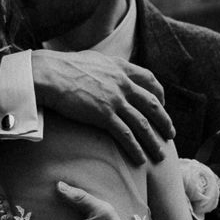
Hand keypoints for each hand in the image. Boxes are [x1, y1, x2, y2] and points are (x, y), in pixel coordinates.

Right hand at [31, 49, 174, 164]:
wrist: (49, 73)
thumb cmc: (62, 67)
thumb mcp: (91, 60)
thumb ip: (104, 68)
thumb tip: (104, 71)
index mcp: (120, 67)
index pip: (149, 79)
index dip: (159, 93)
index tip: (161, 104)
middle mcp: (122, 83)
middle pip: (152, 104)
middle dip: (164, 121)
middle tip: (170, 134)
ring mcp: (114, 99)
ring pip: (142, 123)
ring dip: (153, 141)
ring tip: (160, 155)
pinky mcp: (103, 114)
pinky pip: (125, 134)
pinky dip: (135, 148)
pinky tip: (140, 159)